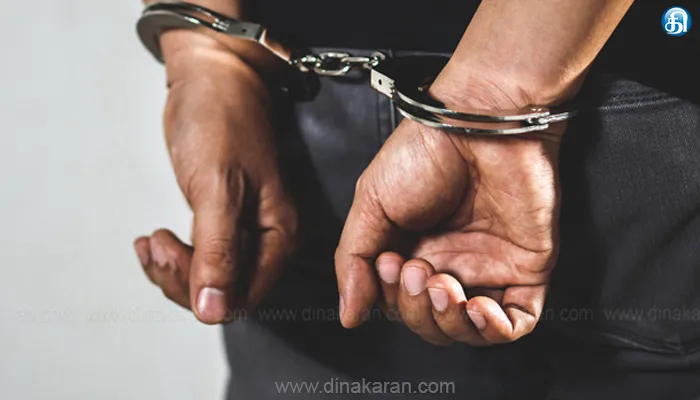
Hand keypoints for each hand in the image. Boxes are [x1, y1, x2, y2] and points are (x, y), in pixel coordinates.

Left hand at [133, 32, 296, 323]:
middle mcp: (266, 237)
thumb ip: (218, 252)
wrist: (212, 78)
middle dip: (183, 279)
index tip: (172, 257)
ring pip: (208, 278)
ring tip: (151, 242)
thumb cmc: (223, 120)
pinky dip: (171, 256)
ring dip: (172, 270)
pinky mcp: (222, 220)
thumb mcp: (219, 188)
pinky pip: (198, 257)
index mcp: (278, 233)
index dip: (205, 290)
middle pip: (225, 292)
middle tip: (158, 246)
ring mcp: (244, 229)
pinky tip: (153, 240)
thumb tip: (214, 310)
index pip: (245, 294)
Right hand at [335, 73, 562, 344]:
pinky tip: (477, 308)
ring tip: (441, 285)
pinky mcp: (526, 266)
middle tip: (413, 270)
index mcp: (413, 251)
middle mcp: (451, 263)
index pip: (399, 305)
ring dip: (450, 323)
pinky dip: (495, 330)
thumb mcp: (371, 203)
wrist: (479, 122)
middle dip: (417, 310)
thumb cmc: (425, 152)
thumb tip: (349, 315)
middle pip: (431, 322)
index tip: (387, 263)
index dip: (391, 300)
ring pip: (470, 330)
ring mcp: (489, 267)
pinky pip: (517, 322)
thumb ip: (354, 260)